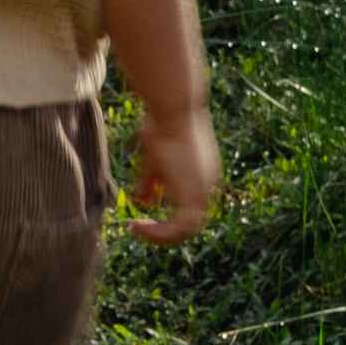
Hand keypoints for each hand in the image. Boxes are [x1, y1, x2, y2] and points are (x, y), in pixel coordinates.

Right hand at [126, 110, 220, 244]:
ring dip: (161, 235)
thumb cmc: (162, 123)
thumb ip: (151, 181)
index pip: (190, 206)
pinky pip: (178, 230)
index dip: (169, 214)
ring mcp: (204, 191)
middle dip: (164, 229)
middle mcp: (208, 184)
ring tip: (137, 229)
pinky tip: (137, 226)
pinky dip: (158, 234)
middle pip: (190, 221)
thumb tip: (142, 201)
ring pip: (187, 230)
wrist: (175, 109)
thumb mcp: (153, 158)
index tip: (143, 211)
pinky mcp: (195, 196)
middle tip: (140, 228)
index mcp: (203, 174)